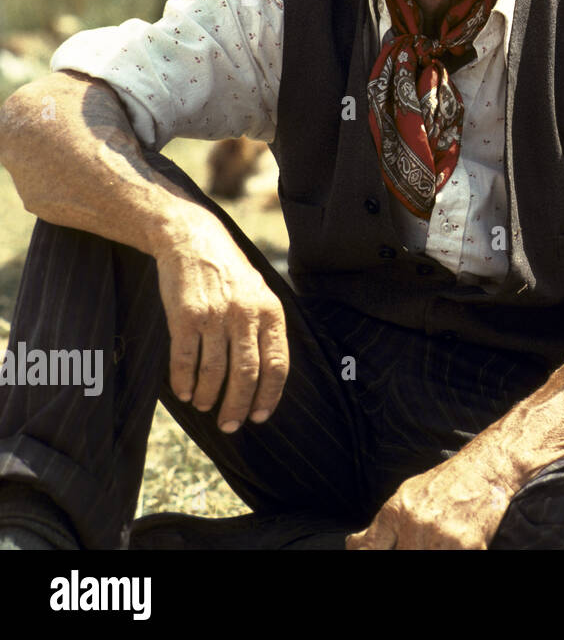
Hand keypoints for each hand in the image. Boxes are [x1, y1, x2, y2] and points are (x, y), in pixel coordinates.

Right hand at [153, 211, 288, 432]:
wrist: (193, 240)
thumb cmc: (228, 273)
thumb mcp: (259, 293)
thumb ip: (265, 327)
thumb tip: (269, 374)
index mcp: (271, 312)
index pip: (277, 365)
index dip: (269, 395)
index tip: (260, 416)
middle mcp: (246, 315)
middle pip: (246, 375)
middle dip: (238, 406)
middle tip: (230, 425)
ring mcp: (215, 316)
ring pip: (215, 372)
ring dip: (208, 396)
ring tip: (204, 406)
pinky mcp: (185, 316)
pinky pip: (185, 360)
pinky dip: (184, 382)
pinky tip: (183, 393)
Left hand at [346, 450, 514, 549]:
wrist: (485, 468)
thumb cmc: (446, 482)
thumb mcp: (407, 494)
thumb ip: (381, 524)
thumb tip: (353, 544)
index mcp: (397, 511)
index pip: (370, 550)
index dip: (367, 556)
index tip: (380, 554)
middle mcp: (415, 524)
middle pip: (400, 556)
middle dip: (408, 552)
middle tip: (417, 547)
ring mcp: (441, 537)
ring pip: (425, 560)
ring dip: (432, 554)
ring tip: (436, 545)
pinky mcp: (467, 545)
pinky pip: (455, 560)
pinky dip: (453, 554)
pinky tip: (455, 546)